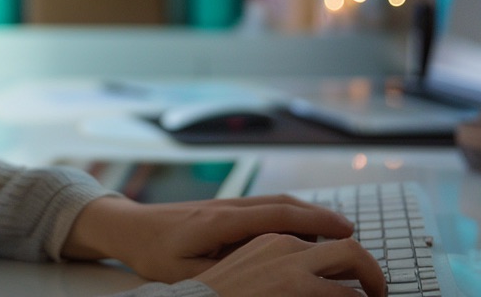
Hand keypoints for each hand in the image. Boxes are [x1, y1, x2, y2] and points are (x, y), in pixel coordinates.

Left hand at [62, 194, 383, 294]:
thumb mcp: (185, 273)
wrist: (129, 226)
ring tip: (336, 227)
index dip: (312, 220)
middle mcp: (228, 206)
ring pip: (275, 202)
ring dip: (307, 210)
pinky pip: (263, 206)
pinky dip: (289, 211)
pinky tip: (302, 226)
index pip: (276, 215)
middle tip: (351, 229)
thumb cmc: (154, 253)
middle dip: (319, 213)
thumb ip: (223, 273)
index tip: (342, 228)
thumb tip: (259, 278)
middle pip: (283, 204)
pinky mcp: (223, 207)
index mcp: (221, 221)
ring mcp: (226, 203)